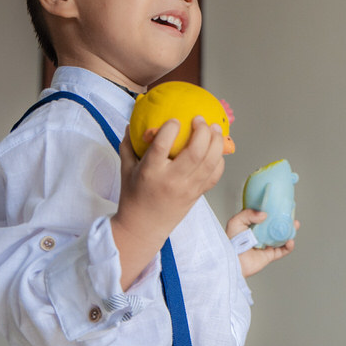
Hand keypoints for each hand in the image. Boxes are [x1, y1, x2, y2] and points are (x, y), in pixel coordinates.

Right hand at [113, 117, 226, 256]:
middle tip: (200, 119)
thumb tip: (132, 123)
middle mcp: (172, 180)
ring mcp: (188, 188)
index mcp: (151, 171)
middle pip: (195, 152)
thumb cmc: (134, 196)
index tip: (175, 120)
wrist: (144, 226)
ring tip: (214, 128)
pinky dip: (219, 160)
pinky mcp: (198, 194)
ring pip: (210, 162)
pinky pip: (215, 175)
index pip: (162, 146)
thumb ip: (128, 145)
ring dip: (216, 142)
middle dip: (202, 131)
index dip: (171, 129)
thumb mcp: (126, 169)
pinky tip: (217, 149)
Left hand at [227, 209, 297, 276]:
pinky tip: (290, 240)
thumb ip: (248, 214)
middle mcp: (260, 235)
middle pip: (276, 226)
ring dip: (290, 231)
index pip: (265, 216)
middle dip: (285, 220)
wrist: (233, 261)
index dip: (273, 211)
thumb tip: (264, 215)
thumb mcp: (236, 222)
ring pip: (282, 237)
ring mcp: (266, 245)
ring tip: (295, 225)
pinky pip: (283, 250)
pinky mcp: (270, 255)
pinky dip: (289, 246)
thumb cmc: (231, 242)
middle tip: (291, 215)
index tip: (280, 205)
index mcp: (252, 226)